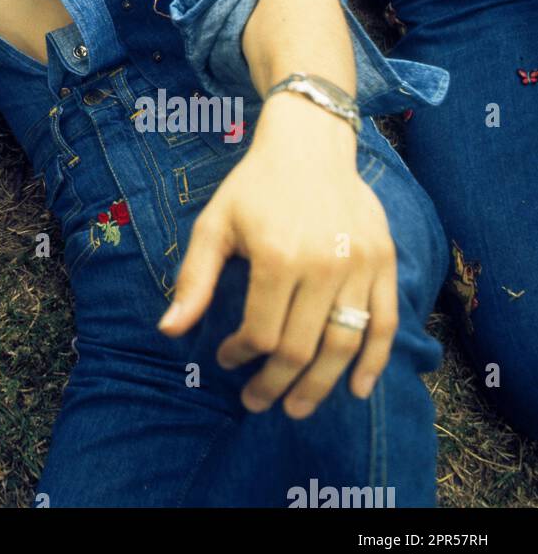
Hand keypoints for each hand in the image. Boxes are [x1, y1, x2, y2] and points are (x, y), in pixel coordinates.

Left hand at [158, 97, 397, 417]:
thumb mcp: (215, 224)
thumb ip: (195, 280)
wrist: (310, 145)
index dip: (242, 355)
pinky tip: (357, 389)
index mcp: (278, 256)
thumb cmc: (254, 186)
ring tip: (297, 408)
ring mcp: (360, 266)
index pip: (262, 332)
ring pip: (345, 344)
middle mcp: (324, 265)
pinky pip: (385, 324)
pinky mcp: (384, 263)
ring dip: (321, 386)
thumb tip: (169, 331)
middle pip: (302, 347)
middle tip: (258, 403)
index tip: (227, 359)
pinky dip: (374, 362)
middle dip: (276, 384)